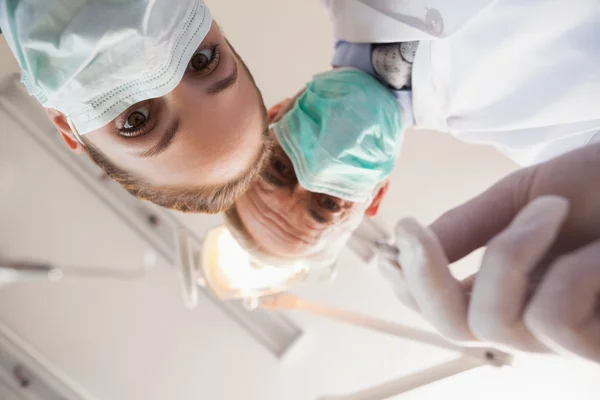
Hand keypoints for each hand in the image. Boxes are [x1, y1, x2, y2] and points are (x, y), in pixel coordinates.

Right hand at [379, 142, 599, 362]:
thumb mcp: (525, 194)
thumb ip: (471, 224)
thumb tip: (412, 242)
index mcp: (508, 286)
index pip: (442, 303)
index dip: (405, 285)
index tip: (387, 246)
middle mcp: (530, 318)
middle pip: (452, 326)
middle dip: (424, 277)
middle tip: (413, 230)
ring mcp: (567, 338)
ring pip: (494, 322)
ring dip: (512, 252)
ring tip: (555, 209)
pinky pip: (553, 318)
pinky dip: (570, 271)